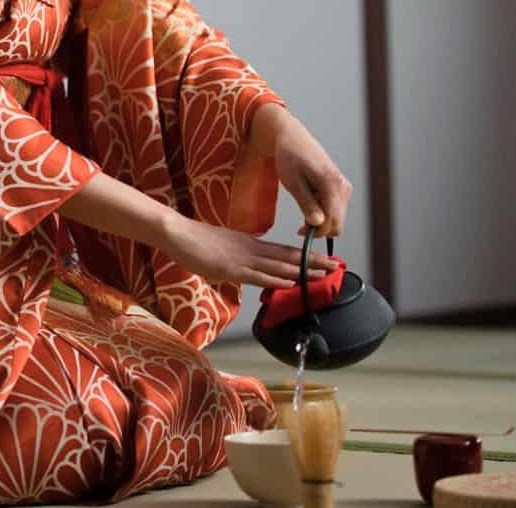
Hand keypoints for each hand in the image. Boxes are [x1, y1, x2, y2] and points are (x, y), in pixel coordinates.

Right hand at [158, 213, 338, 288]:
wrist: (178, 233)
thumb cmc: (196, 241)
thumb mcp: (223, 249)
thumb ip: (239, 258)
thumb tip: (249, 268)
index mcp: (251, 244)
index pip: (284, 251)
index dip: (306, 256)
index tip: (324, 259)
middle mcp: (252, 250)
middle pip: (288, 256)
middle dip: (314, 262)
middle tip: (336, 266)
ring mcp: (242, 259)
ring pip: (278, 265)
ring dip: (302, 271)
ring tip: (323, 275)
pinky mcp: (230, 269)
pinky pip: (257, 275)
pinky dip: (276, 279)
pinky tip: (290, 282)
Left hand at [250, 104, 351, 238]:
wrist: (292, 139)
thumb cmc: (290, 158)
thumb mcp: (293, 183)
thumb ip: (307, 204)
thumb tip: (318, 224)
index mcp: (332, 185)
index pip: (332, 222)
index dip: (316, 232)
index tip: (299, 231)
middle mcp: (343, 187)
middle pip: (337, 223)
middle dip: (319, 228)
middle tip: (299, 224)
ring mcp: (344, 187)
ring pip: (337, 217)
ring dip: (320, 219)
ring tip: (303, 207)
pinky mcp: (341, 187)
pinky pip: (335, 209)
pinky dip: (323, 211)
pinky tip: (310, 201)